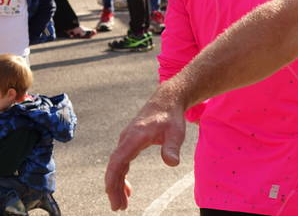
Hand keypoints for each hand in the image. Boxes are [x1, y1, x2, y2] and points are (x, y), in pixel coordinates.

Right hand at [105, 85, 186, 210]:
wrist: (167, 100)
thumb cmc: (171, 116)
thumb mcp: (176, 132)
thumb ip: (172, 147)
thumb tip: (172, 163)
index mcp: (134, 137)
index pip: (117, 161)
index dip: (113, 179)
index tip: (113, 195)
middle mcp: (126, 139)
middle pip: (114, 167)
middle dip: (113, 188)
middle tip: (118, 208)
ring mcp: (126, 140)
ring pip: (117, 166)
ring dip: (117, 184)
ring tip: (122, 204)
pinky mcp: (130, 142)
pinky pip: (122, 162)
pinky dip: (122, 176)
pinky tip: (128, 189)